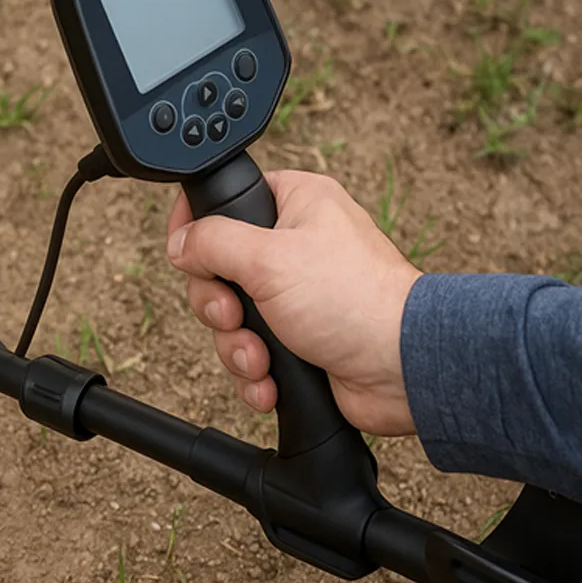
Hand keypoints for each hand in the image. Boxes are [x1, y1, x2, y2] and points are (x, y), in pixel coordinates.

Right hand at [165, 170, 421, 436]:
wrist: (402, 368)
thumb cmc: (353, 300)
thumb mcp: (268, 258)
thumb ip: (212, 241)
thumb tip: (179, 242)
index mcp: (295, 205)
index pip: (225, 200)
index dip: (198, 229)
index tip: (188, 255)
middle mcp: (294, 247)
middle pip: (217, 269)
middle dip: (218, 306)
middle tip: (234, 315)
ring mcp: (296, 295)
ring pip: (231, 319)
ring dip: (237, 347)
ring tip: (260, 359)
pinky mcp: (299, 339)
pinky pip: (252, 353)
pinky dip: (255, 373)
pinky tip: (269, 382)